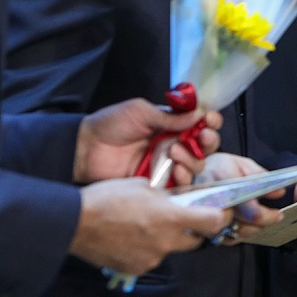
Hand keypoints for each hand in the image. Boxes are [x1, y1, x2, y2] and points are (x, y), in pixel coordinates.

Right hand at [68, 177, 231, 274]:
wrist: (76, 223)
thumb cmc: (108, 198)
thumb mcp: (143, 186)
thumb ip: (166, 197)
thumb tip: (177, 201)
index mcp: (172, 218)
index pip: (214, 222)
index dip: (221, 217)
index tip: (220, 212)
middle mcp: (166, 242)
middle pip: (195, 240)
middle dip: (192, 230)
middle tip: (180, 219)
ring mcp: (152, 258)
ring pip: (170, 250)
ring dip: (166, 239)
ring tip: (145, 226)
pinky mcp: (136, 269)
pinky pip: (151, 259)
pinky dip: (147, 250)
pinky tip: (131, 238)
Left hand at [74, 99, 223, 184]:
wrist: (86, 149)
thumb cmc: (110, 125)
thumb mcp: (140, 112)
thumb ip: (169, 116)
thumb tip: (198, 114)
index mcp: (171, 124)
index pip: (200, 123)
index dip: (210, 121)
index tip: (209, 120)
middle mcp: (174, 144)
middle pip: (205, 146)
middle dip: (209, 141)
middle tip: (201, 137)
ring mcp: (167, 164)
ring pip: (197, 165)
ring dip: (193, 158)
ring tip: (174, 152)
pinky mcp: (160, 183)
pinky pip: (182, 184)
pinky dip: (184, 177)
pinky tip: (176, 171)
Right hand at [197, 154, 284, 235]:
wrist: (190, 175)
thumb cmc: (216, 168)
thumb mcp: (241, 163)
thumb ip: (261, 177)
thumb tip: (278, 192)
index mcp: (222, 175)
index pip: (247, 203)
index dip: (265, 213)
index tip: (277, 214)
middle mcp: (212, 197)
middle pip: (243, 220)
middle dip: (263, 222)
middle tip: (274, 217)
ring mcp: (205, 215)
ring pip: (235, 232)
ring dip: (252, 229)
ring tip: (260, 220)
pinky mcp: (201, 227)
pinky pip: (225, 239)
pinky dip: (239, 235)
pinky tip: (245, 225)